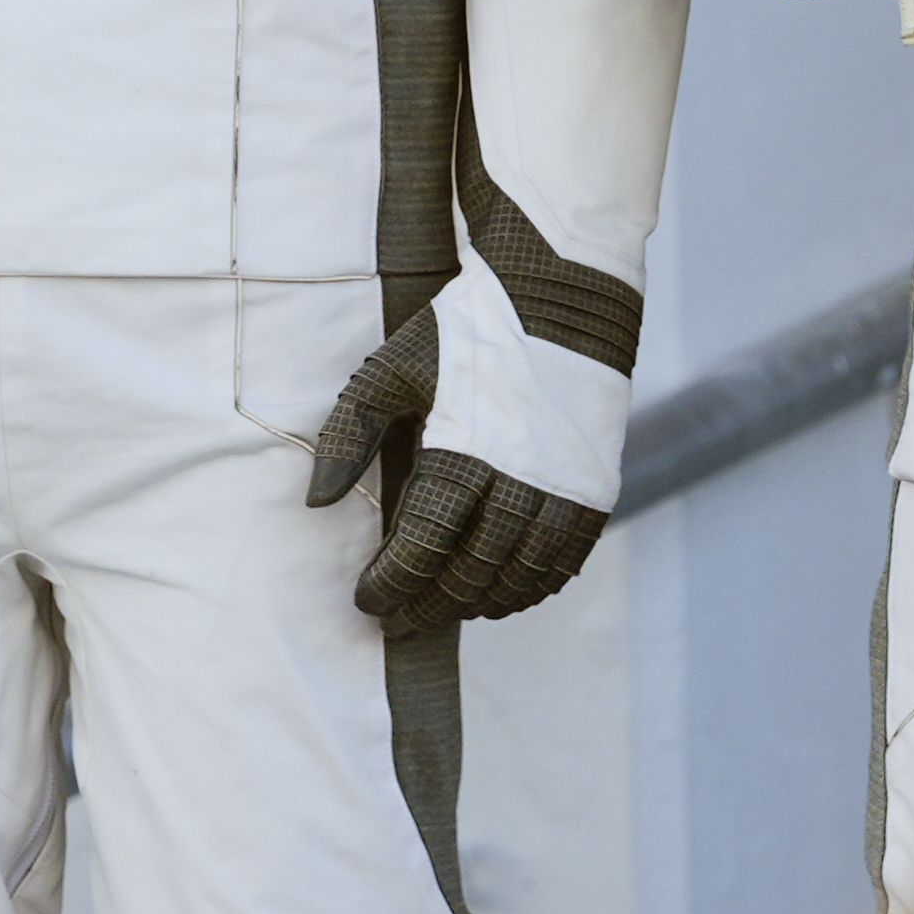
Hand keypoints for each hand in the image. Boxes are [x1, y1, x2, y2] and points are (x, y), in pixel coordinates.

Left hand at [304, 310, 613, 631]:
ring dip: (478, 604)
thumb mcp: (394, 369)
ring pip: (519, 578)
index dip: (392, 583)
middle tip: (399, 618)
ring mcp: (565, 489)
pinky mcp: (597, 489)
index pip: (423, 548)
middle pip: (470, 574)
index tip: (367, 598)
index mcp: (466, 451)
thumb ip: (350, 433)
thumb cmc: (467, 332)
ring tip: (446, 608)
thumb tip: (316, 501)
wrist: (565, 295)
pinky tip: (502, 592)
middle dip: (429, 604)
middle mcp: (521, 479)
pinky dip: (530, 589)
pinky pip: (563, 563)